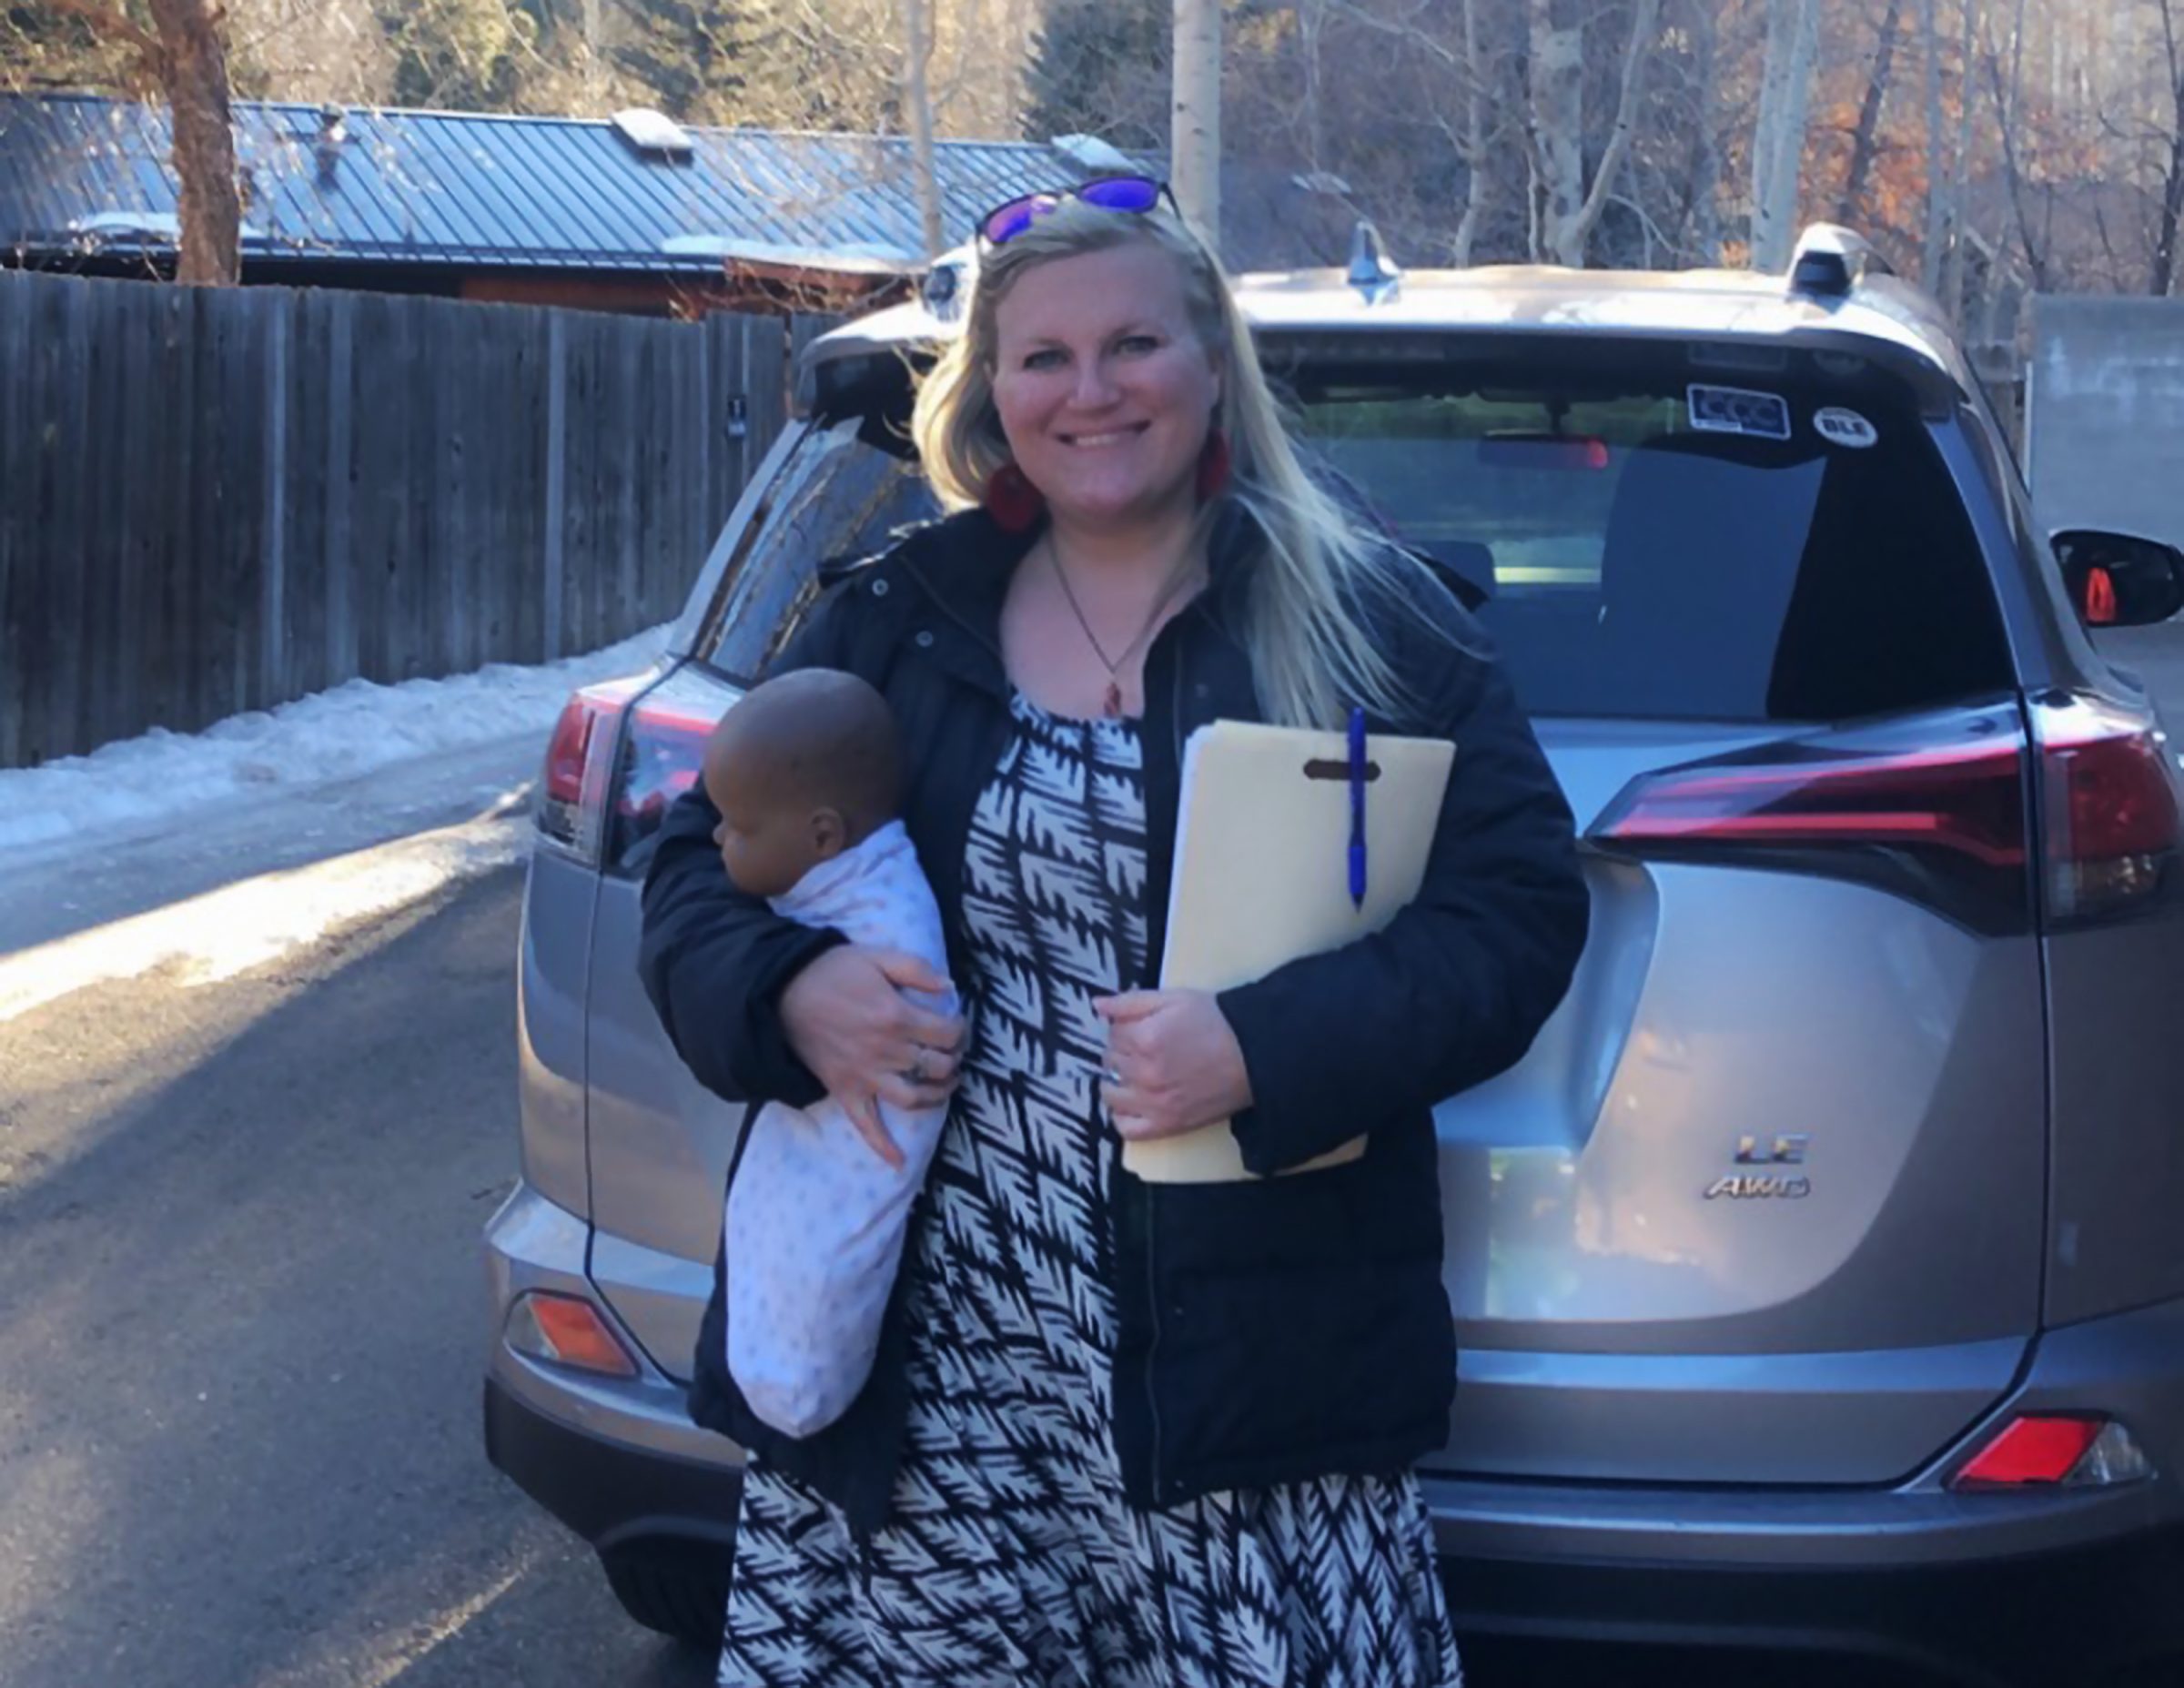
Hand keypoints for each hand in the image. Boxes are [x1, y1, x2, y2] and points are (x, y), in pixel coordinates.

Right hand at [778, 946, 964, 1168]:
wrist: (782, 993)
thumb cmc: (833, 971)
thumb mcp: (877, 956)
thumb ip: (917, 969)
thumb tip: (950, 987)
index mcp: (897, 1017)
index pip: (948, 1033)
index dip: (961, 1030)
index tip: (958, 1026)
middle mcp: (885, 1051)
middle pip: (937, 1066)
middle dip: (953, 1060)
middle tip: (953, 1052)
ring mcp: (865, 1076)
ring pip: (914, 1098)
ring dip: (937, 1096)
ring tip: (945, 1085)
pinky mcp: (846, 1091)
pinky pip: (866, 1125)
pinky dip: (883, 1147)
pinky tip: (900, 1163)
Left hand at [1092, 990, 1252, 1142]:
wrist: (1254, 1055)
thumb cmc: (1216, 1022)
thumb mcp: (1174, 999)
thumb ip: (1130, 1002)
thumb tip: (1097, 1005)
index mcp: (1144, 1038)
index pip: (1112, 1033)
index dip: (1125, 1028)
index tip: (1141, 1028)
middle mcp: (1143, 1073)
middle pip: (1109, 1060)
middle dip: (1122, 1051)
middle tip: (1145, 1047)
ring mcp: (1152, 1103)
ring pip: (1109, 1092)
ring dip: (1117, 1080)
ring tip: (1137, 1073)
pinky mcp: (1165, 1126)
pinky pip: (1124, 1128)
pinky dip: (1122, 1115)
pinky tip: (1133, 1101)